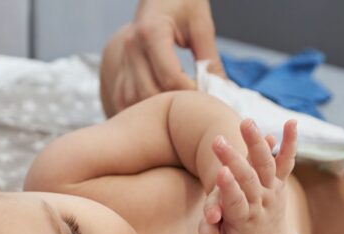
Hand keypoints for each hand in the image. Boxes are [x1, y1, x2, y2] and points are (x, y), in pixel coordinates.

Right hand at [100, 0, 223, 116]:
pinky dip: (139, 111)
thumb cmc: (181, 1)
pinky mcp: (119, 70)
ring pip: (133, 101)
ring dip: (155, 112)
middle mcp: (131, 47)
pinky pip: (122, 100)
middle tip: (194, 108)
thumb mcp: (201, 25)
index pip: (170, 77)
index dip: (190, 94)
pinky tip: (157, 113)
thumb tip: (223, 92)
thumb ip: (210, 60)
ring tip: (177, 111)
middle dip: (173, 106)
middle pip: (150, 94)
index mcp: (151, 32)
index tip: (206, 97)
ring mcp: (122, 60)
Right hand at [178, 119, 297, 233]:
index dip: (229, 188)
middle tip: (218, 140)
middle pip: (249, 179)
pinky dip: (291, 143)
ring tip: (246, 121)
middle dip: (234, 158)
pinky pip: (287, 161)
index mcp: (246, 220)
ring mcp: (273, 191)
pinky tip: (292, 122)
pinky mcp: (280, 182)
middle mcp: (261, 203)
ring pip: (267, 164)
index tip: (221, 172)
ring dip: (257, 143)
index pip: (237, 202)